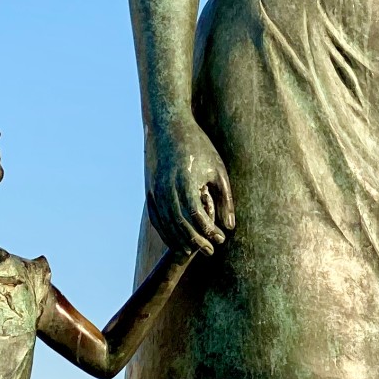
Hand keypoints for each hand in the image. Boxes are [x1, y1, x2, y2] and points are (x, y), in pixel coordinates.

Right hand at [146, 119, 234, 256]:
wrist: (168, 126)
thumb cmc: (198, 146)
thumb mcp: (217, 169)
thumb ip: (225, 198)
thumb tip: (230, 226)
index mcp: (186, 182)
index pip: (197, 217)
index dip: (209, 232)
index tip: (221, 240)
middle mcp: (167, 189)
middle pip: (180, 225)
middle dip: (195, 242)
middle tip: (210, 252)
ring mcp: (155, 190)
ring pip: (166, 224)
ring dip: (179, 241)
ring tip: (193, 251)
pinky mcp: (148, 190)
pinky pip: (156, 218)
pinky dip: (165, 232)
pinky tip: (176, 240)